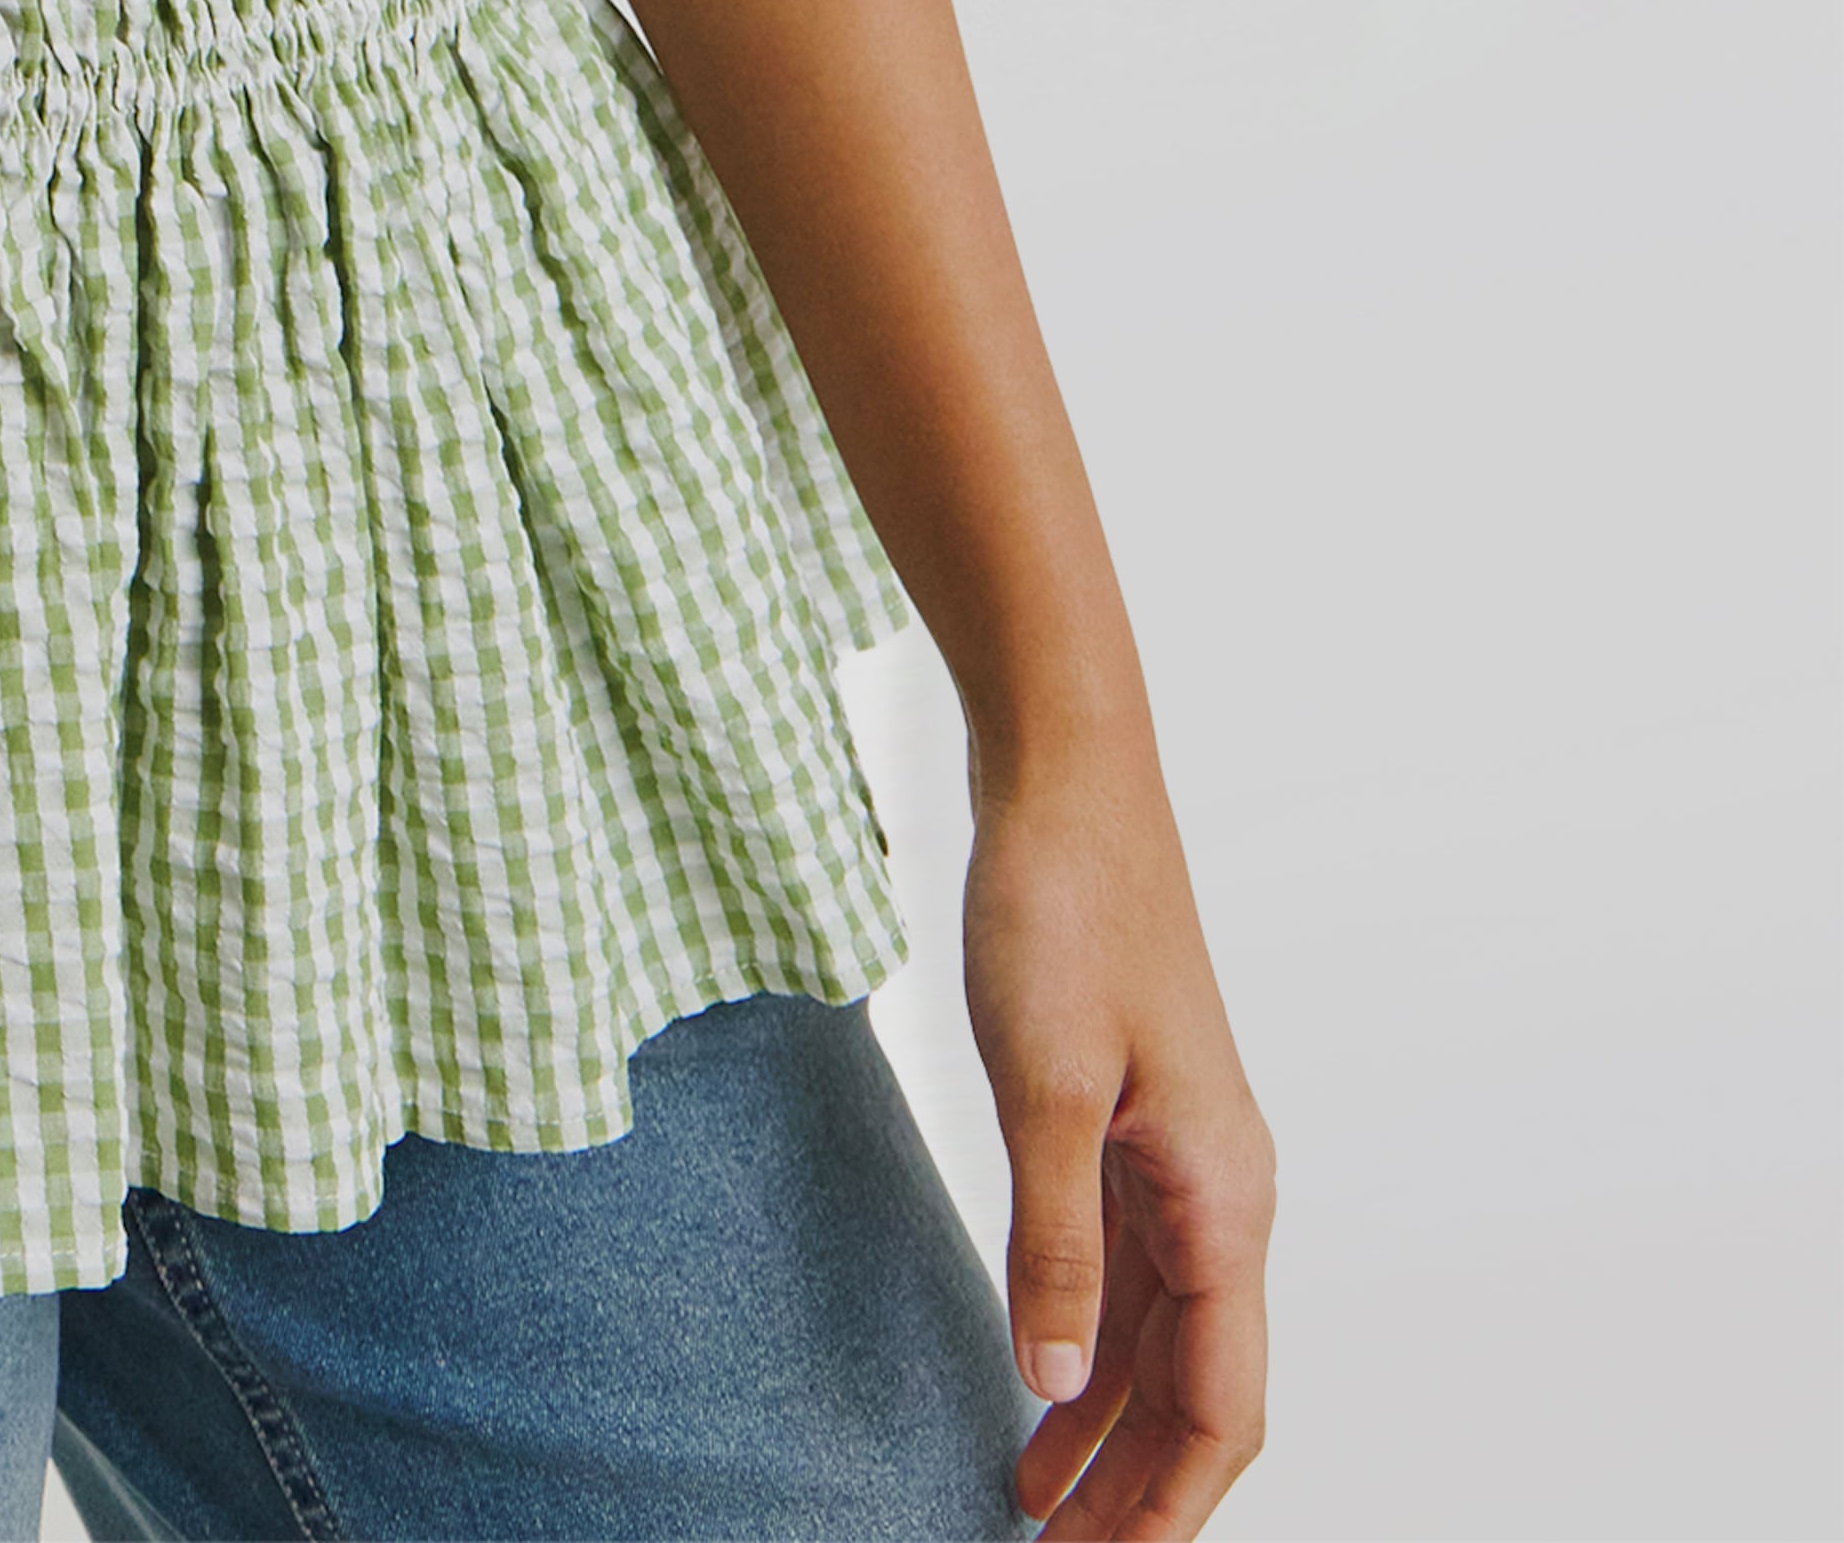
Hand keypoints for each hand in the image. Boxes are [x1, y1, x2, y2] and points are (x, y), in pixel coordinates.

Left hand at [964, 743, 1273, 1532]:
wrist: (1066, 782)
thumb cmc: (1063, 909)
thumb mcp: (1041, 1084)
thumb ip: (1051, 1240)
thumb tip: (1049, 1383)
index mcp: (1222, 1198)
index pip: (1220, 1406)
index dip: (1168, 1506)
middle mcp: (1220, 1194)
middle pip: (1198, 1390)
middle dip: (1135, 1488)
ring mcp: (1181, 1162)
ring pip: (1161, 1339)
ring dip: (1105, 1426)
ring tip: (1029, 1504)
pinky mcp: (1133, 1126)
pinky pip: (1127, 1274)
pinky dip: (1088, 1342)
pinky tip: (1038, 1382)